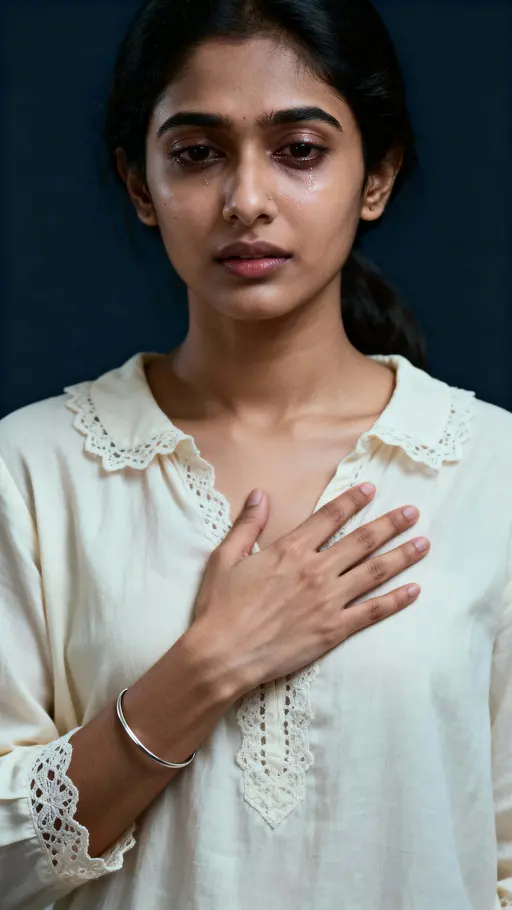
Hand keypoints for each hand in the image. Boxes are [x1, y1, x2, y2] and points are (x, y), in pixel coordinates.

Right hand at [192, 484, 429, 694]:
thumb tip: (259, 494)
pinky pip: (373, 612)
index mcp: (290, 550)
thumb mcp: (225, 558)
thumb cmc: (219, 608)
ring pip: (374, 572)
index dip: (353, 501)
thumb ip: (247, 525)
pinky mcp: (334, 630)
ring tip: (423, 543)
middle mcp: (315, 570)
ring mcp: (328, 600)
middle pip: (362, 540)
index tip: (372, 489)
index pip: (330, 517)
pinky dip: (396, 600)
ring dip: (401, 556)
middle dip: (390, 523)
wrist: (222, 654)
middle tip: (412, 512)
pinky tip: (414, 590)